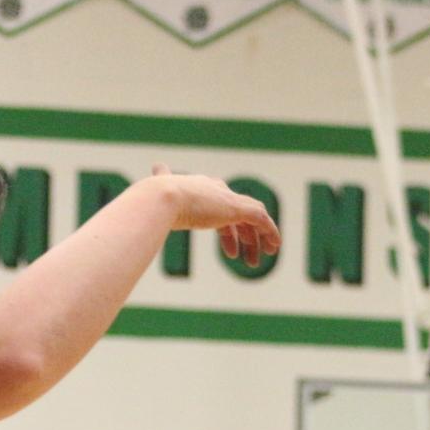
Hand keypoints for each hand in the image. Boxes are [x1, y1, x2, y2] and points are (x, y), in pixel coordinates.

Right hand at [151, 163, 281, 266]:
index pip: (221, 209)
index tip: (230, 252)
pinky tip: (275, 246)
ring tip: (258, 262)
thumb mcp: (158, 197)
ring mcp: (227, 198)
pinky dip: (271, 231)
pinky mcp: (236, 207)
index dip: (228, 231)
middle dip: (245, 237)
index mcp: (200, 188)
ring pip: (253, 218)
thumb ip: (159, 186)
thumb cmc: (154, 202)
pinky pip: (262, 219)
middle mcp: (216, 190)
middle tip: (248, 260)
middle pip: (239, 214)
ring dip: (258, 239)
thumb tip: (154, 166)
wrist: (161, 198)